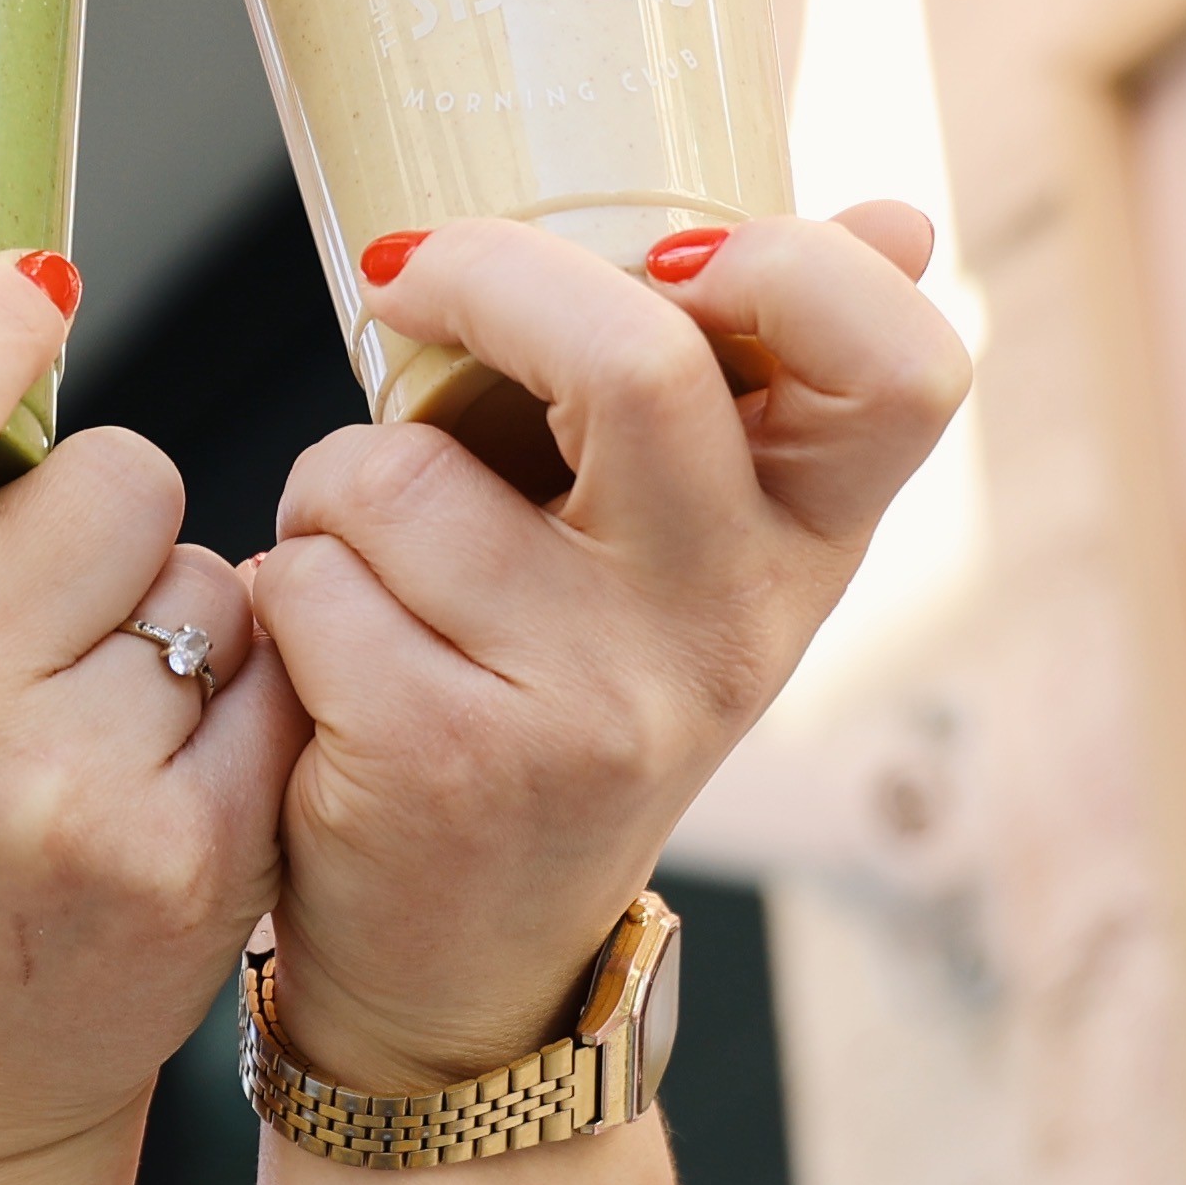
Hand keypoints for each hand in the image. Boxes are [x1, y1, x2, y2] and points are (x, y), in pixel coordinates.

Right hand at [0, 257, 297, 1172]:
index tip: (27, 292)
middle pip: (118, 473)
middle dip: (92, 517)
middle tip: (25, 609)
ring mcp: (62, 797)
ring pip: (202, 577)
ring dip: (165, 616)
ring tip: (74, 702)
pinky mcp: (187, 860)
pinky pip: (274, 677)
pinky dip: (238, 706)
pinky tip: (154, 767)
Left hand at [242, 208, 971, 1094]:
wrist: (463, 965)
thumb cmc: (557, 697)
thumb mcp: (684, 556)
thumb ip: (754, 384)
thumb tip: (898, 219)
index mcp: (803, 546)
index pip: (900, 369)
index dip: (795, 267)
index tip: (665, 257)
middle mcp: (728, 629)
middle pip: (643, 364)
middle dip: (486, 280)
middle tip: (409, 279)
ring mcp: (595, 706)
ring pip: (400, 466)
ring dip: (336, 482)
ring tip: (368, 558)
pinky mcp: (447, 763)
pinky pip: (310, 574)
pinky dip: (285, 585)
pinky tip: (330, 655)